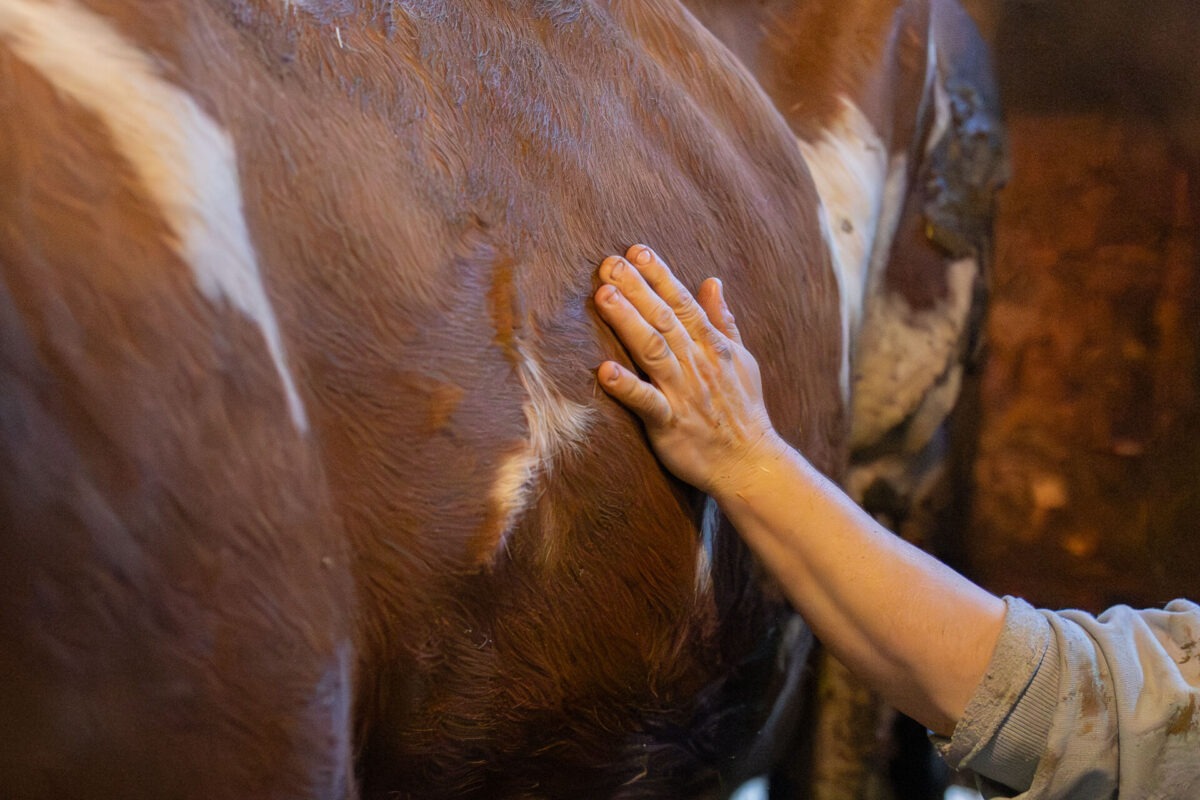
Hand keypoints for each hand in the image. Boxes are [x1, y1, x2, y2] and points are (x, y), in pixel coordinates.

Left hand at [594, 245, 785, 496]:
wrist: (750, 464)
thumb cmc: (743, 411)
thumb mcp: (741, 360)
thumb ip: (723, 320)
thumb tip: (712, 281)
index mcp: (713, 346)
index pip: (683, 303)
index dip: (660, 276)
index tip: (636, 251)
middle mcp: (698, 364)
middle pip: (664, 319)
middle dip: (637, 289)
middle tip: (609, 263)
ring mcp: (684, 393)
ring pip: (654, 350)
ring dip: (628, 322)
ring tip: (603, 297)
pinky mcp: (671, 424)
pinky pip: (647, 403)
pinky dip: (626, 386)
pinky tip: (604, 371)